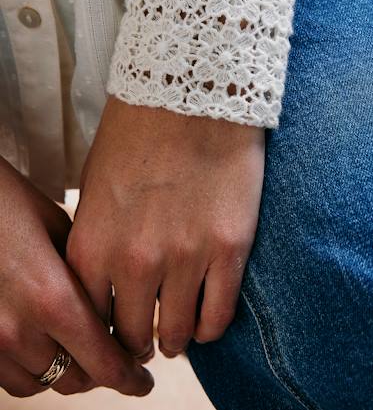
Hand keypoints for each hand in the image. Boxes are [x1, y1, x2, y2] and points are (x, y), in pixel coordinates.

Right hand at [0, 157, 153, 397]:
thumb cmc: (11, 205)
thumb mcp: (61, 232)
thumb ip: (86, 276)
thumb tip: (111, 306)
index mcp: (53, 300)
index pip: (103, 362)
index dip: (130, 378)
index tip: (143, 380)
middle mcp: (19, 331)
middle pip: (76, 380)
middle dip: (102, 372)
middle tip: (117, 358)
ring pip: (43, 383)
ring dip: (68, 371)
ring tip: (81, 349)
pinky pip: (12, 379)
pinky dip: (35, 370)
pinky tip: (46, 346)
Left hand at [67, 96, 264, 359]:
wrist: (193, 94)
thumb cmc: (139, 133)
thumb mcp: (97, 187)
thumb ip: (98, 242)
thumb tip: (107, 283)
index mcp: (94, 243)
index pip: (89, 319)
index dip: (103, 332)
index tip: (116, 329)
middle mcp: (136, 260)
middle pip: (133, 334)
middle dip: (139, 340)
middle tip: (148, 333)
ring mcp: (186, 257)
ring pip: (178, 334)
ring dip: (176, 338)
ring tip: (178, 330)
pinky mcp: (229, 249)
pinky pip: (219, 316)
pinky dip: (210, 327)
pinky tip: (207, 318)